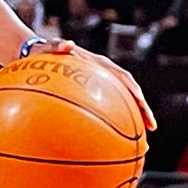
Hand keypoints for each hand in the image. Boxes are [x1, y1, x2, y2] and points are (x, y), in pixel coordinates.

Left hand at [29, 39, 155, 129]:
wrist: (36, 53)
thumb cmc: (43, 50)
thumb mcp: (49, 46)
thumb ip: (58, 45)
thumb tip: (68, 44)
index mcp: (98, 64)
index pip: (121, 76)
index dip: (132, 88)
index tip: (141, 102)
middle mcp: (102, 75)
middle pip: (129, 93)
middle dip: (142, 109)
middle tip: (151, 127)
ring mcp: (98, 86)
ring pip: (121, 104)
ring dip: (133, 120)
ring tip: (142, 140)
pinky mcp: (90, 95)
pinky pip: (105, 110)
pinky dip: (112, 123)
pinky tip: (111, 142)